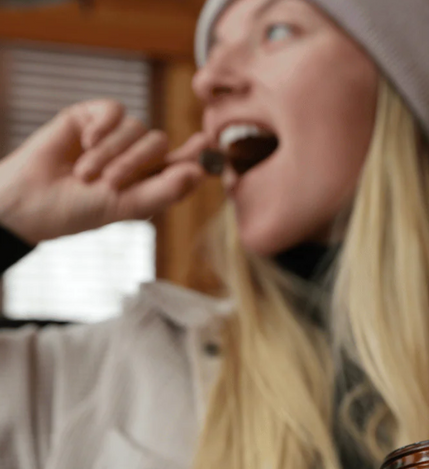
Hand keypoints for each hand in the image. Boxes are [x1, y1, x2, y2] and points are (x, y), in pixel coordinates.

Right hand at [0, 99, 208, 243]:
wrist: (33, 200)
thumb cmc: (80, 211)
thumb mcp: (127, 206)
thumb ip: (164, 191)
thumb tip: (197, 173)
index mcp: (149, 180)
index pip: (182, 162)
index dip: (197, 152)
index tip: (208, 143)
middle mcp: (135, 156)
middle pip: (159, 141)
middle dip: (136, 162)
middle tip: (109, 183)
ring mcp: (113, 136)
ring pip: (135, 126)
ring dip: (111, 152)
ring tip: (85, 173)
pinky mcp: (90, 117)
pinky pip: (114, 109)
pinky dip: (102, 127)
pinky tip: (83, 142)